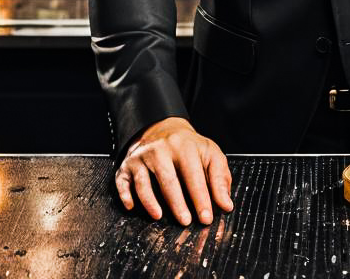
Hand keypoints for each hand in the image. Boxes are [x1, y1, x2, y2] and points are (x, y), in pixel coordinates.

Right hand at [114, 117, 233, 225]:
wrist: (162, 127)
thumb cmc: (189, 147)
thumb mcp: (210, 154)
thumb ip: (220, 179)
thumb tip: (226, 205)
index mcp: (185, 146)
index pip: (194, 175)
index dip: (201, 198)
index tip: (206, 217)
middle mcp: (161, 149)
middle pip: (168, 179)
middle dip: (177, 203)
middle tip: (186, 221)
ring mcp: (142, 156)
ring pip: (144, 182)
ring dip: (150, 202)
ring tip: (160, 217)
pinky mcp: (127, 165)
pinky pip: (123, 182)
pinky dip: (126, 195)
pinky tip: (132, 207)